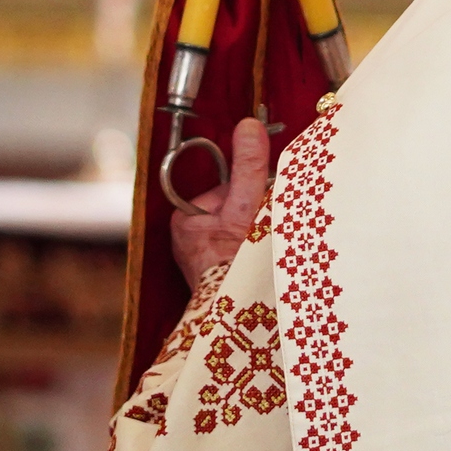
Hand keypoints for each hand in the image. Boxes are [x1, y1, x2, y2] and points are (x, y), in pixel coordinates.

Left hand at [170, 117, 271, 292]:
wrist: (240, 324)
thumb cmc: (235, 269)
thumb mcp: (245, 209)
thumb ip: (248, 169)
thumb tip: (248, 125)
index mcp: (186, 220)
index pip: (229, 188)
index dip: (251, 193)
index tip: (260, 209)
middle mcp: (191, 240)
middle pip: (238, 207)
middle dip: (257, 216)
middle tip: (264, 233)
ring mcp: (206, 260)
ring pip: (243, 228)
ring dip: (260, 235)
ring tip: (263, 252)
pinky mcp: (221, 277)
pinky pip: (243, 250)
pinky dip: (256, 252)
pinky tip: (261, 263)